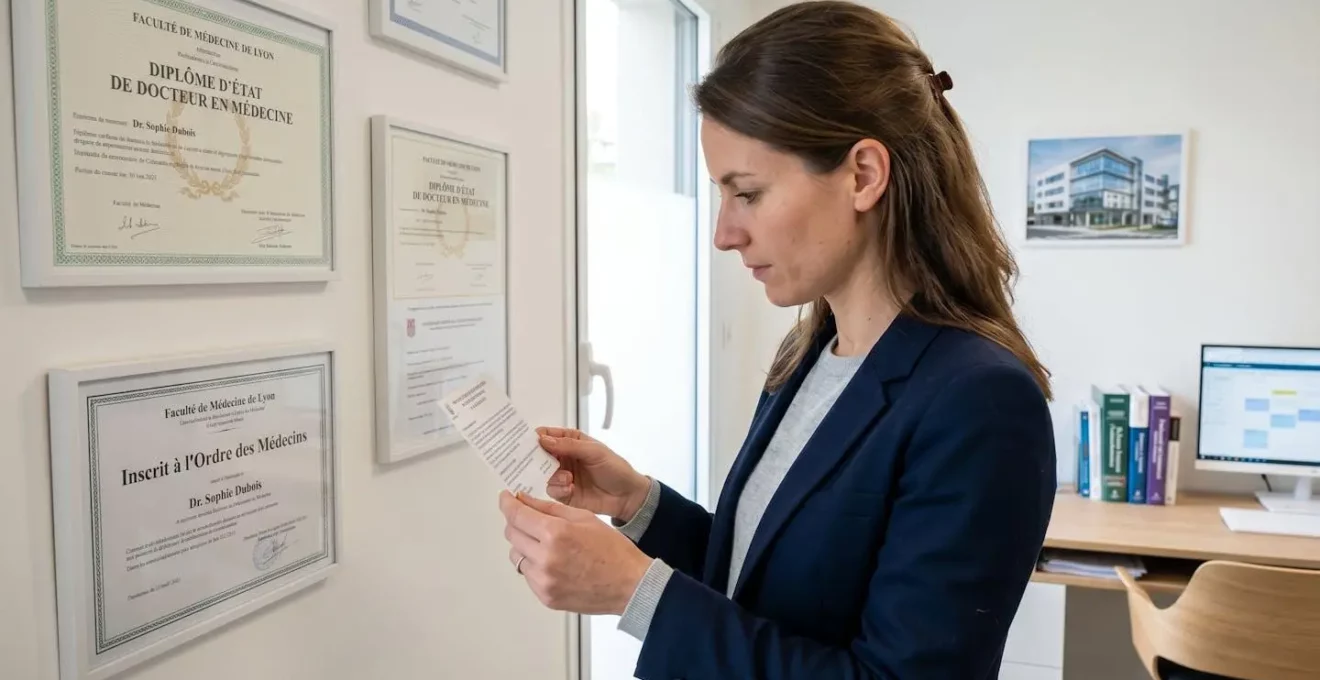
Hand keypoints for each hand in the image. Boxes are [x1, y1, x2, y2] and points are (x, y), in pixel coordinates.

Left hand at [500, 490, 651, 614]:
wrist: (629, 585)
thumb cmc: (613, 551)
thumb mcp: (584, 517)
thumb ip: (549, 508)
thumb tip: (524, 500)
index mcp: (556, 533)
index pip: (516, 515)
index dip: (507, 503)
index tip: (505, 499)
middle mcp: (546, 557)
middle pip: (511, 534)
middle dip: (516, 523)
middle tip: (528, 519)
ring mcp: (544, 580)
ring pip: (516, 556)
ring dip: (524, 546)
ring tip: (546, 545)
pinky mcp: (545, 597)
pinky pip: (528, 575)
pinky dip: (534, 566)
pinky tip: (554, 563)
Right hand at [537, 427, 649, 522]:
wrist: (626, 496)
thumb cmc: (615, 469)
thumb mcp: (595, 451)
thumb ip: (569, 445)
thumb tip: (545, 440)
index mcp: (570, 441)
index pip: (546, 435)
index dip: (534, 437)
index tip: (525, 441)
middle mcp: (562, 458)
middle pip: (538, 455)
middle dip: (535, 459)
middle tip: (535, 462)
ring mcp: (561, 476)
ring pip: (542, 474)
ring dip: (553, 476)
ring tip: (569, 478)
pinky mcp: (563, 493)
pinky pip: (551, 490)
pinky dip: (558, 489)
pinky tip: (571, 488)